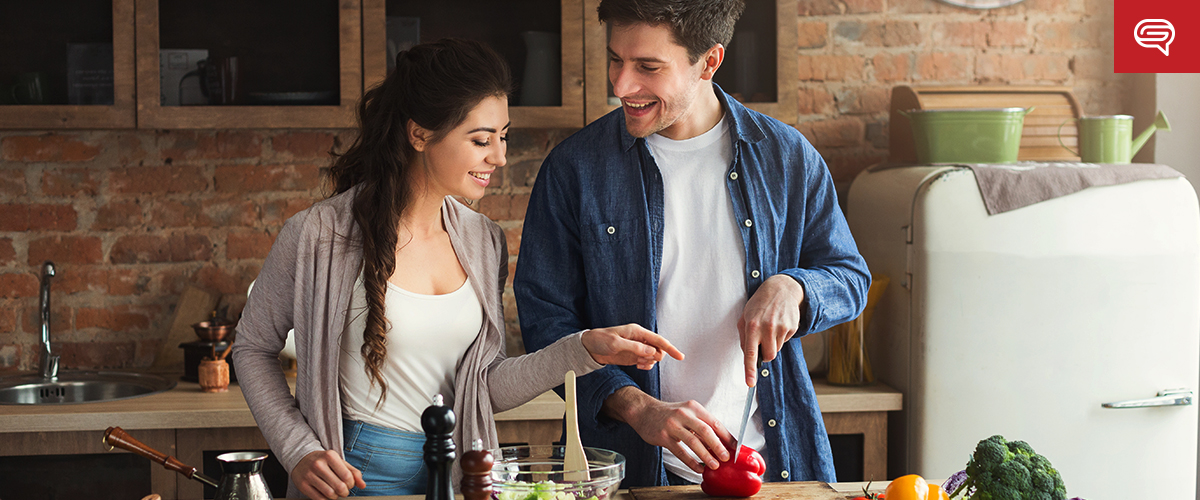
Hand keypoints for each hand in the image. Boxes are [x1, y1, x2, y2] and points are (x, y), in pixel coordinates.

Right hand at [292, 449, 364, 498]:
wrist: (301, 459)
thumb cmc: (325, 461)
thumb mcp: (339, 462)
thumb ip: (353, 472)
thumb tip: (363, 485)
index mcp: (330, 456)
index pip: (347, 476)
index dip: (351, 484)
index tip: (349, 484)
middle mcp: (318, 464)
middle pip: (339, 486)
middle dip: (345, 492)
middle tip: (343, 491)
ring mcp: (309, 475)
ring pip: (329, 494)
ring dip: (336, 497)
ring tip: (335, 493)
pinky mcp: (302, 485)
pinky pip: (319, 499)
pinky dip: (326, 499)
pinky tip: (326, 494)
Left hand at [581, 324, 683, 369]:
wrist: (589, 348)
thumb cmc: (600, 340)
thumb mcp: (615, 344)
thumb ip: (634, 348)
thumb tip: (652, 352)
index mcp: (637, 332)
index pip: (658, 340)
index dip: (670, 348)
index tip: (680, 357)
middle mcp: (640, 339)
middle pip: (658, 349)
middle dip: (655, 357)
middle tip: (642, 361)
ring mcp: (637, 348)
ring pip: (653, 357)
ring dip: (649, 362)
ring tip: (637, 363)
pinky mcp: (634, 356)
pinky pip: (646, 362)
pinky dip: (646, 366)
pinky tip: (638, 366)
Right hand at [602, 387, 733, 473]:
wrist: (644, 411)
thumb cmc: (669, 414)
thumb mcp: (687, 413)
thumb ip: (701, 425)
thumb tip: (720, 443)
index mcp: (694, 407)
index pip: (714, 422)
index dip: (726, 436)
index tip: (735, 447)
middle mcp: (684, 413)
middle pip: (705, 431)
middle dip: (718, 446)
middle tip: (726, 458)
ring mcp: (672, 425)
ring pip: (693, 441)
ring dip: (705, 455)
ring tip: (714, 465)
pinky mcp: (663, 436)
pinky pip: (680, 451)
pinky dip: (691, 462)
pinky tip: (698, 468)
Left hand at [737, 274, 804, 385]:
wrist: (781, 289)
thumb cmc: (759, 304)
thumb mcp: (745, 317)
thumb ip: (744, 337)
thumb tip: (748, 356)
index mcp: (752, 326)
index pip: (750, 353)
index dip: (749, 370)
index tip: (750, 383)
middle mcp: (767, 328)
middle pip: (769, 356)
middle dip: (766, 354)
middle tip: (763, 340)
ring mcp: (781, 327)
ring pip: (777, 350)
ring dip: (773, 343)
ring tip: (770, 327)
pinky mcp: (791, 327)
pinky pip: (785, 341)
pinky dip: (781, 336)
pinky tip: (779, 323)